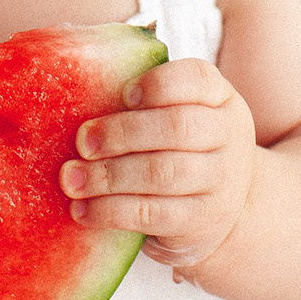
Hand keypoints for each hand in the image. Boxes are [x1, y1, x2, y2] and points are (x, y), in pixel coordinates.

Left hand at [59, 59, 255, 274]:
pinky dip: (111, 211)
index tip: (122, 95)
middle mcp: (228, 136)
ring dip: (109, 176)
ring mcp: (221, 181)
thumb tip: (76, 93)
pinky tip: (83, 210)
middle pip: (177, 127)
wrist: (218, 210)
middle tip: (83, 142)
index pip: (196, 79)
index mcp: (220, 98)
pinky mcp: (202, 221)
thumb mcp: (176, 116)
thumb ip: (142, 103)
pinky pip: (152, 214)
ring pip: (163, 173)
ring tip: (72, 179)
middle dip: (122, 133)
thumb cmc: (180, 149)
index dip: (157, 84)